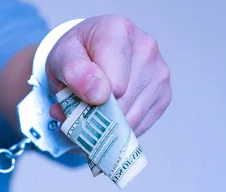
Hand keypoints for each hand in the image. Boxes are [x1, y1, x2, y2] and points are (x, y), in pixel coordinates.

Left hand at [46, 15, 171, 135]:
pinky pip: (141, 124)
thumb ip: (73, 72)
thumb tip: (98, 94)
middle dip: (98, 114)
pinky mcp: (164, 94)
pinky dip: (122, 127)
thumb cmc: (75, 55)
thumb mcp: (61, 58)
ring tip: (95, 108)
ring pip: (132, 117)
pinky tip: (111, 113)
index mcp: (117, 31)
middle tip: (81, 106)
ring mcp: (159, 71)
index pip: (114, 84)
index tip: (79, 96)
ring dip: (109, 124)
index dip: (93, 100)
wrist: (89, 53)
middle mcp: (145, 47)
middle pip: (123, 103)